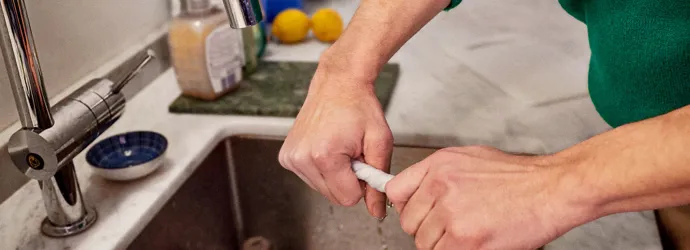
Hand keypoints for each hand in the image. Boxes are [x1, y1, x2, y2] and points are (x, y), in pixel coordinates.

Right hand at [279, 63, 392, 218]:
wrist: (338, 83)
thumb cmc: (359, 107)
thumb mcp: (380, 142)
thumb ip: (378, 179)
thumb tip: (377, 211)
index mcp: (324, 156)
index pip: (349, 198)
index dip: (362, 183)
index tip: (363, 161)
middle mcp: (302, 158)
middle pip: (334, 197)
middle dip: (348, 180)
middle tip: (353, 153)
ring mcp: (291, 158)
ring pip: (322, 189)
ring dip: (336, 174)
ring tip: (340, 148)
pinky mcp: (286, 156)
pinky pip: (311, 178)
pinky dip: (322, 168)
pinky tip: (327, 147)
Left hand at [386, 146, 595, 249]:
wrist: (551, 189)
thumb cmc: (519, 177)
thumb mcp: (470, 159)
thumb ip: (438, 175)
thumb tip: (418, 191)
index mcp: (438, 166)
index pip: (396, 191)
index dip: (406, 207)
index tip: (416, 214)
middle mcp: (440, 187)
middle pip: (409, 222)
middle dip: (427, 229)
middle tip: (452, 227)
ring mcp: (451, 214)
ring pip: (425, 243)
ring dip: (442, 244)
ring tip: (469, 233)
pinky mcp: (464, 240)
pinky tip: (475, 242)